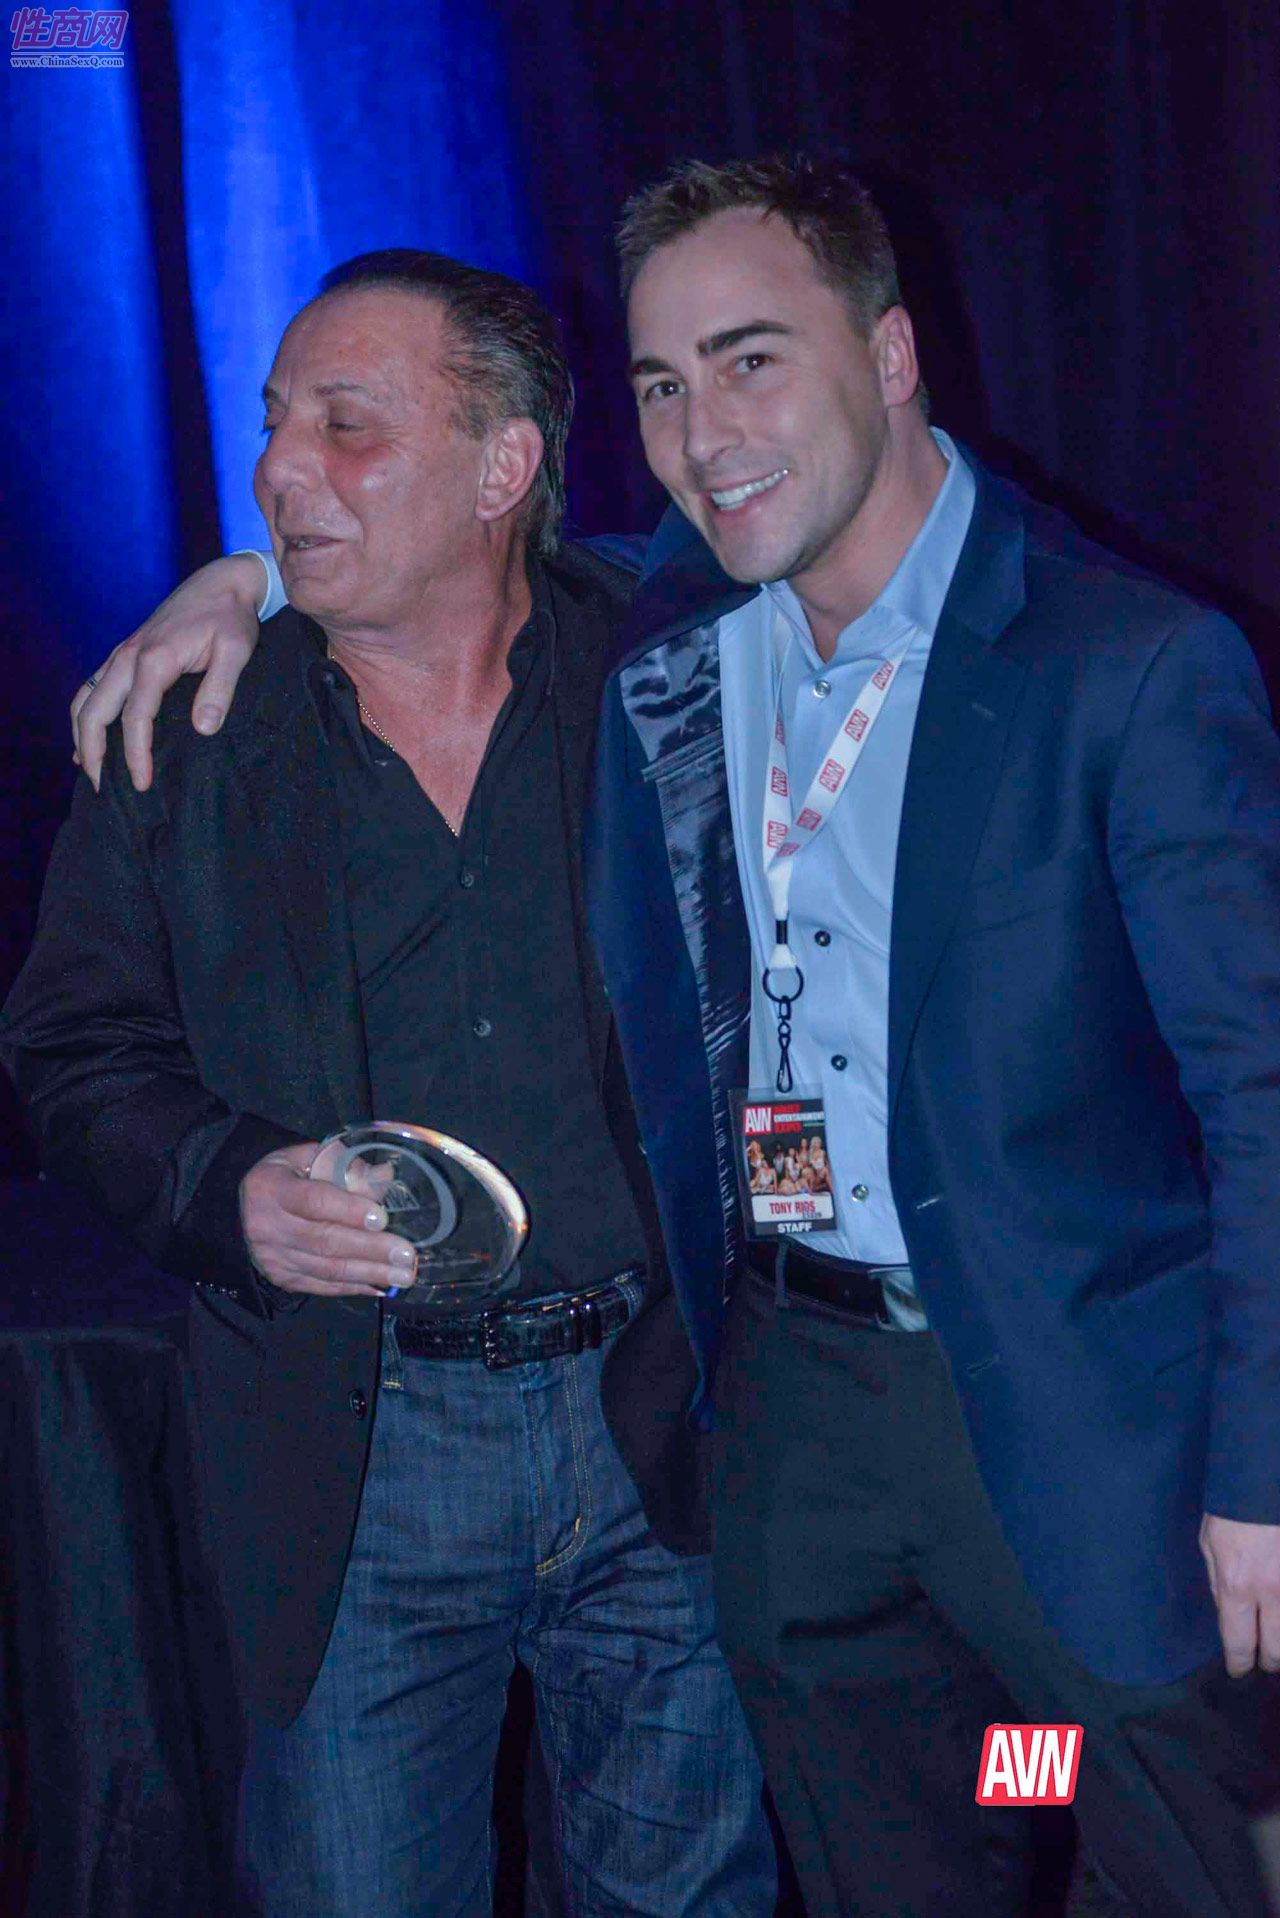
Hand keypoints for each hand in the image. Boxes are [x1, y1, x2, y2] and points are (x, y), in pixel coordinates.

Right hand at [71, 552, 265, 793]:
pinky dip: (85, 715)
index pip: (135, 717)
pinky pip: (93, 687)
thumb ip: (219, 689)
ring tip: (90, 770)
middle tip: (101, 788)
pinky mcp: (125, 653)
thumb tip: (203, 728)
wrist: (223, 583)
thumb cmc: (231, 618)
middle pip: (93, 711)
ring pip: (85, 698)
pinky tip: (89, 739)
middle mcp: (128, 656)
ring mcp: (122, 653)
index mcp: (154, 659)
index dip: (135, 754)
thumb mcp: (236, 651)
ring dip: (81, 735)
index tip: (142, 784)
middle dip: (93, 752)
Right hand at [240, 1141, 417, 1299]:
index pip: (313, 1202)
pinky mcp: (282, 1278)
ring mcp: (274, 1257)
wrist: (239, 1212)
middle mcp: (268, 1226)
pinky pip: (321, 1286)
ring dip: (369, 1273)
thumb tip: (385, 1177)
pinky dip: (353, 1288)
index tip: (381, 1219)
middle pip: (324, 1241)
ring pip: (326, 1269)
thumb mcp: (305, 1159)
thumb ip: (344, 1165)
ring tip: (404, 1275)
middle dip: (370, 1250)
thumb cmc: (283, 1178)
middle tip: (407, 1256)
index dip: (348, 1211)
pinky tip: (380, 1286)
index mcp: (272, 1188)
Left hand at [1200, 1513, 1279, 1674]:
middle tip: (1264, 1660)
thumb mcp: (1210, 1545)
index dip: (1238, 1663)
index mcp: (1238, 1586)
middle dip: (1268, 1660)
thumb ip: (1219, 1584)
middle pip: (1276, 1650)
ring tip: (1277, 1642)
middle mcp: (1272, 1593)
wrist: (1261, 1479)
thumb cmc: (1231, 1509)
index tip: (1239, 1669)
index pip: (1239, 1642)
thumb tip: (1228, 1615)